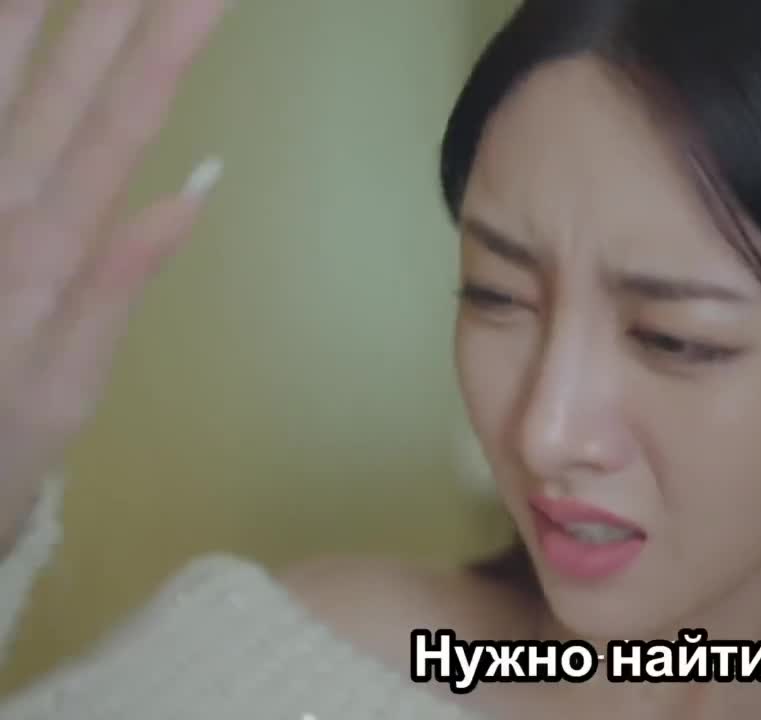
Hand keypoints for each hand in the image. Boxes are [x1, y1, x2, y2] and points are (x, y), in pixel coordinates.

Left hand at [0, 0, 231, 544]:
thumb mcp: (64, 386)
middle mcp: (4, 206)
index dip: (162, 51)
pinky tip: (14, 31)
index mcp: (48, 245)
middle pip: (61, 83)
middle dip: (110, 11)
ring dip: (31, 20)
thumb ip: (115, 288)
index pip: (118, 125)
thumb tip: (191, 193)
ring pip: (6, 90)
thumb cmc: (1, 438)